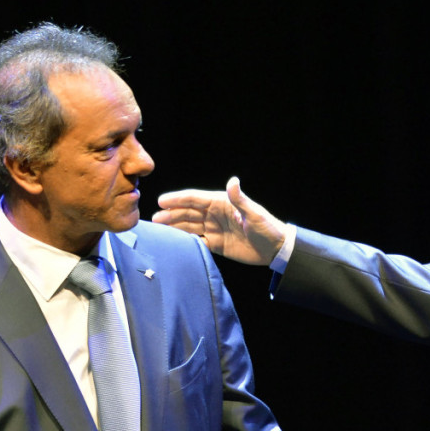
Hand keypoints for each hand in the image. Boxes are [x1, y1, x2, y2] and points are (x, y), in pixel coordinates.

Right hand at [153, 176, 285, 265]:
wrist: (275, 249)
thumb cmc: (267, 227)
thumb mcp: (253, 213)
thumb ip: (240, 199)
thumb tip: (233, 180)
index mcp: (222, 203)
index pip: (195, 198)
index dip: (178, 199)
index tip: (161, 201)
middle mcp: (215, 214)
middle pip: (188, 213)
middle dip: (171, 214)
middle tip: (154, 219)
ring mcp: (214, 229)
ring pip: (189, 226)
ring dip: (174, 227)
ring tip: (158, 229)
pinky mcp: (216, 244)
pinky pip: (196, 241)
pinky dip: (184, 241)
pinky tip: (172, 242)